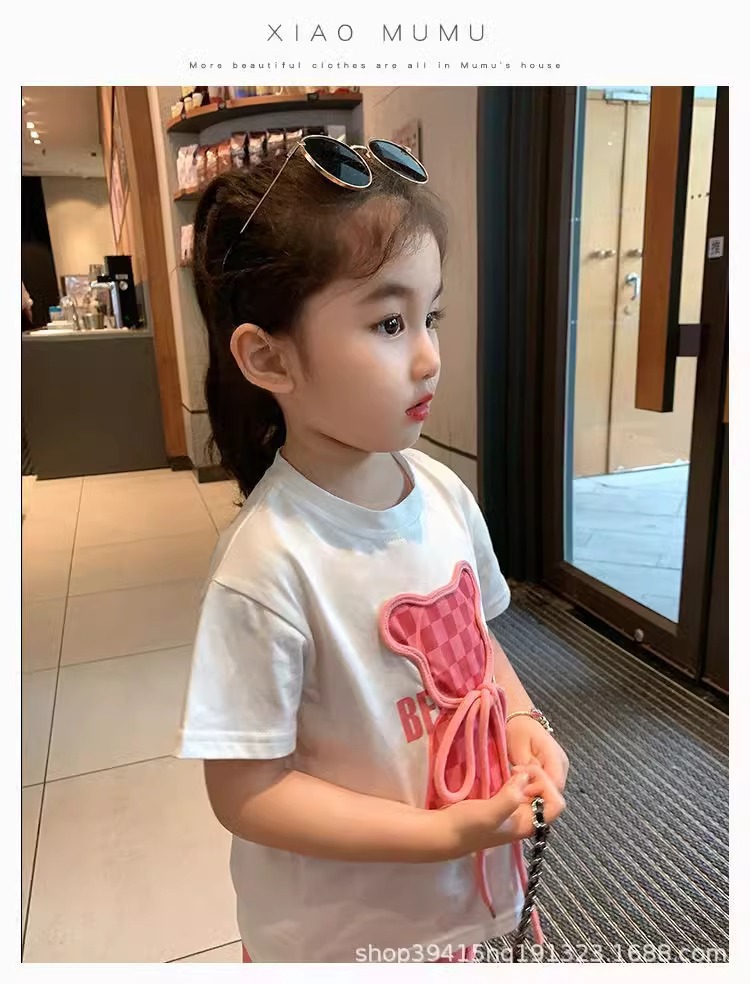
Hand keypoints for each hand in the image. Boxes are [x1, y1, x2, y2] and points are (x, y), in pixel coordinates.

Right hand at [442, 762, 565, 856]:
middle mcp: (526, 819)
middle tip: (517, 769)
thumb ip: (510, 797)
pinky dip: (516, 779)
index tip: (526, 777)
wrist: (444, 832)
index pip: (556, 803)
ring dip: (526, 777)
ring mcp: (514, 812)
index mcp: (529, 824)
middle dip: (536, 778)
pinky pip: (519, 789)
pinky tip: (504, 775)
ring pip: (533, 790)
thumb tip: (525, 776)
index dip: (546, 786)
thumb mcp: (490, 813)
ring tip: (511, 770)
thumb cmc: (468, 826)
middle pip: (547, 795)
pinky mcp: (502, 805)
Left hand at [506, 716, 568, 793]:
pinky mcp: (554, 771)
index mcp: (555, 755)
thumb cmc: (518, 730)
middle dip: (537, 794)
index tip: (523, 790)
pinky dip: (536, 788)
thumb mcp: (519, 749)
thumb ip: (526, 769)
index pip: (556, 783)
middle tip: (519, 788)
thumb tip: (528, 788)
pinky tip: (524, 785)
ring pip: (552, 790)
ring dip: (536, 792)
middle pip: (555, 790)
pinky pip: (548, 786)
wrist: (521, 721)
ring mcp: (560, 768)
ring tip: (520, 785)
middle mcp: (561, 763)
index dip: (541, 791)